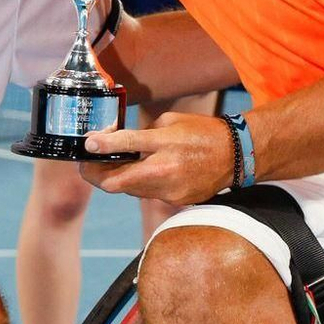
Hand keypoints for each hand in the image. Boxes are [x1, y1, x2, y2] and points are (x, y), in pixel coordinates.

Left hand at [78, 112, 235, 206]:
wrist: (236, 156)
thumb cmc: (202, 132)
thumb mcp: (171, 122)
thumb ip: (143, 133)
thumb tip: (117, 139)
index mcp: (166, 143)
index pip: (127, 144)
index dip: (102, 145)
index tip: (88, 144)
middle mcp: (166, 169)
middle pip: (117, 182)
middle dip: (96, 175)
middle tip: (88, 163)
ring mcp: (170, 190)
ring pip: (129, 190)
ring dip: (116, 178)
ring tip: (112, 164)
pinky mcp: (176, 200)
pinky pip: (147, 193)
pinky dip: (139, 183)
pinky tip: (140, 172)